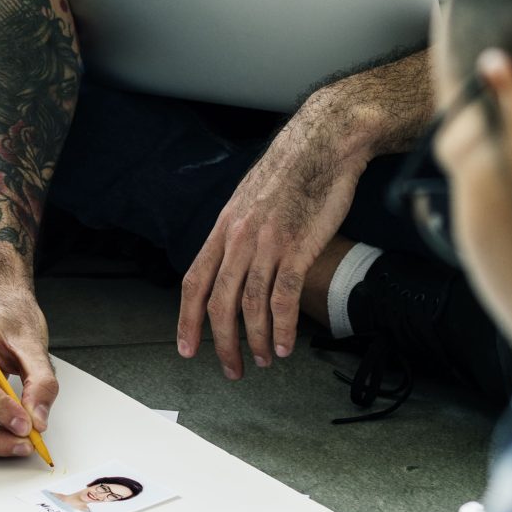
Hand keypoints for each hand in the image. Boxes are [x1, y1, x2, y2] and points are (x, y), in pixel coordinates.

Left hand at [177, 117, 361, 377]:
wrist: (324, 143)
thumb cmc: (293, 170)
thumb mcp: (251, 199)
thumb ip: (239, 232)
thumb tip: (235, 262)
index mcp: (224, 227)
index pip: (194, 281)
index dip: (187, 319)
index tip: (187, 347)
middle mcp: (239, 238)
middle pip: (219, 302)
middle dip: (221, 343)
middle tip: (231, 368)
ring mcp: (267, 243)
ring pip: (250, 305)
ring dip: (256, 340)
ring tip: (263, 359)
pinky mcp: (297, 247)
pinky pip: (283, 298)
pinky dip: (283, 328)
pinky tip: (286, 345)